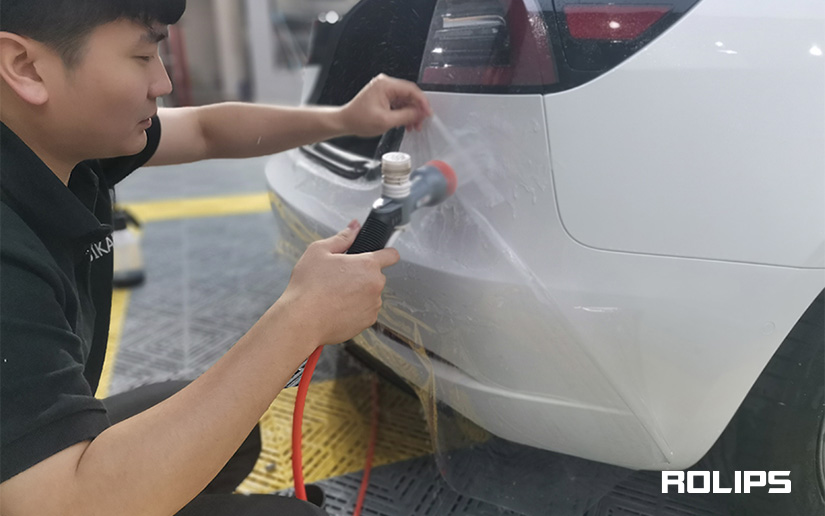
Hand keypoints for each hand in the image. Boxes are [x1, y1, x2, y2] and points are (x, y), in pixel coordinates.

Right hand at [277, 220, 399, 347]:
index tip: (381, 255)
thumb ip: (342, 237)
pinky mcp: (367, 322)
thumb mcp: (319, 251)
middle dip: (362, 275)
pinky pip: (365, 311)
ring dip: (358, 293)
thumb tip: (354, 227)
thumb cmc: (308, 287)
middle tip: (340, 277)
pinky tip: (337, 308)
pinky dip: (355, 309)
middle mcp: (375, 285)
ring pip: (370, 294)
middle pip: (375, 276)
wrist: (302, 321)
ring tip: (335, 295)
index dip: (385, 253)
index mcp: (367, 265)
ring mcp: (373, 305)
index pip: (391, 255)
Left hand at [338, 74, 432, 136]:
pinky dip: (403, 112)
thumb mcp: (386, 121)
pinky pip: (398, 102)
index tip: (427, 112)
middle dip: (416, 109)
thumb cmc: (358, 119)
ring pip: (405, 99)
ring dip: (410, 112)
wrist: (345, 121)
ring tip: (413, 125)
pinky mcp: (383, 96)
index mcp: (385, 85)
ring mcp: (383, 89)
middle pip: (409, 94)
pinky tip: (406, 122)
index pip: (411, 90)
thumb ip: (406, 116)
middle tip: (421, 121)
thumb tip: (420, 113)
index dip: (422, 102)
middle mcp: (385, 84)